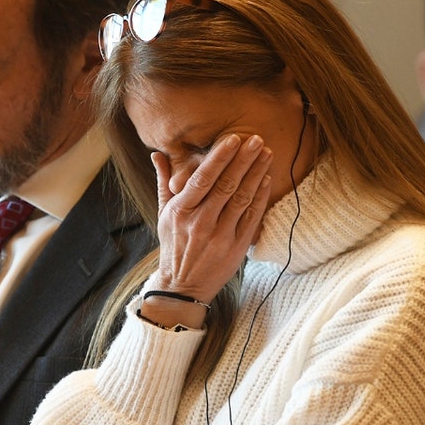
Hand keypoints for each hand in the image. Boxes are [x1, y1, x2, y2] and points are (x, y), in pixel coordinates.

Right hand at [144, 134, 271, 326]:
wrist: (183, 286)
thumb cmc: (174, 245)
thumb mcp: (163, 214)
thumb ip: (163, 182)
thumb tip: (157, 154)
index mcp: (181, 211)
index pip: (203, 178)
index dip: (220, 157)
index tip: (233, 138)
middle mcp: (201, 222)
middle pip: (226, 185)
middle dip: (244, 160)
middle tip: (257, 139)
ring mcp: (220, 236)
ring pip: (242, 199)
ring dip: (256, 174)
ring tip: (267, 153)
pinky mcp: (236, 247)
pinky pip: (251, 217)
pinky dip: (260, 197)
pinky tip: (267, 179)